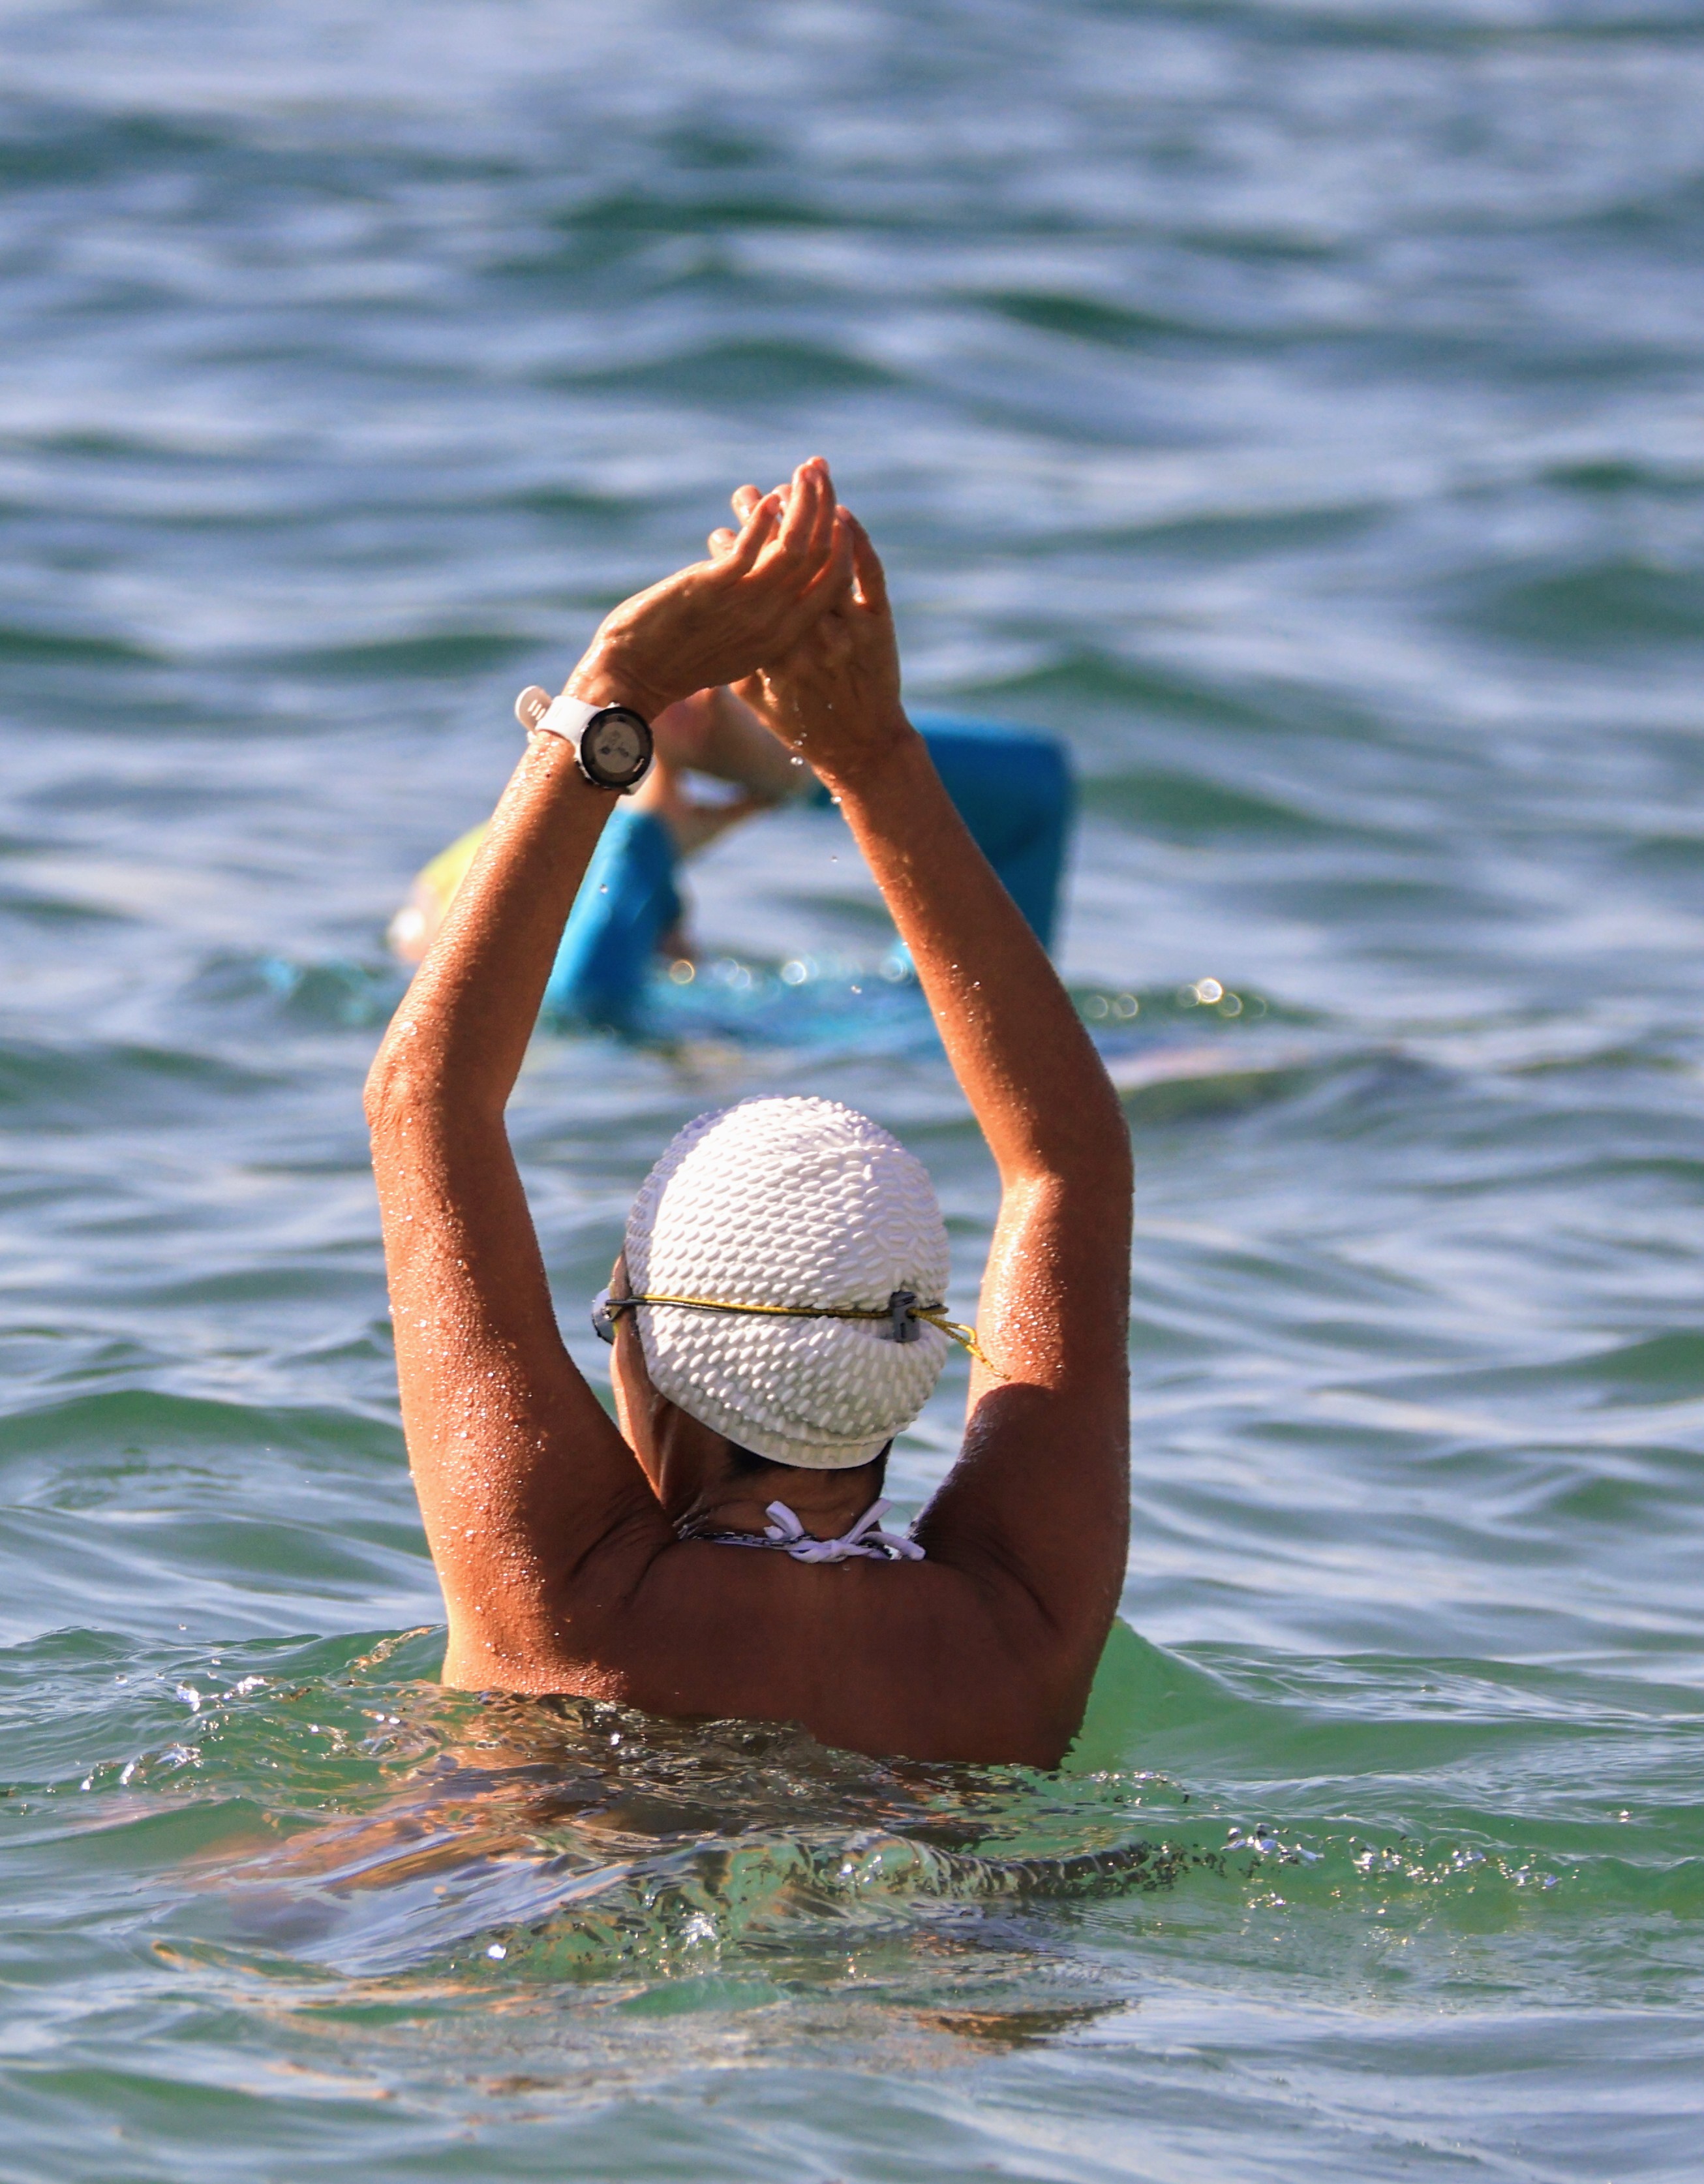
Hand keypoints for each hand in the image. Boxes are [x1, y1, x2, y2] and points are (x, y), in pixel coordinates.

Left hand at [566, 458, 850, 718]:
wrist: (636, 677)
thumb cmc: (680, 662)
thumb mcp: (735, 647)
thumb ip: (760, 619)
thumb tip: (763, 582)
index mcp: (783, 635)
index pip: (831, 582)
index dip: (840, 540)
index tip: (836, 507)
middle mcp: (773, 621)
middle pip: (818, 556)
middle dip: (825, 506)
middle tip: (820, 471)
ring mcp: (746, 605)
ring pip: (793, 546)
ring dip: (802, 502)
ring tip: (804, 471)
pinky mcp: (714, 588)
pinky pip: (751, 547)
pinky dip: (763, 519)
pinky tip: (767, 498)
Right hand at [726, 506, 913, 789]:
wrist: (859, 749)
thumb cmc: (797, 723)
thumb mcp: (751, 693)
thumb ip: (728, 644)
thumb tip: (707, 607)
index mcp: (770, 653)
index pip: (750, 584)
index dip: (735, 546)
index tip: (723, 527)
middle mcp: (809, 642)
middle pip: (790, 562)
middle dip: (769, 516)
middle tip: (754, 489)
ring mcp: (847, 633)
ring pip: (829, 561)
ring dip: (817, 513)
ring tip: (806, 478)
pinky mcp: (879, 627)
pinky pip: (869, 576)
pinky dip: (858, 542)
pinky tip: (843, 514)